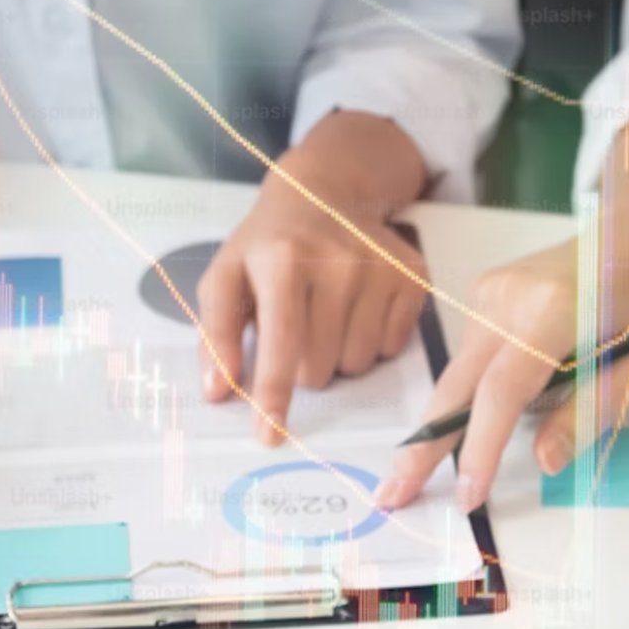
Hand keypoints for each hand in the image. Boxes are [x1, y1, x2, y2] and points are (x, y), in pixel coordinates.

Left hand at [196, 113, 428, 444]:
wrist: (325, 193)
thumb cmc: (268, 244)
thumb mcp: (227, 276)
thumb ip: (216, 334)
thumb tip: (216, 391)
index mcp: (281, 259)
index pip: (280, 343)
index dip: (273, 394)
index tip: (269, 435)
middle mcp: (336, 260)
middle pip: (319, 367)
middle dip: (302, 365)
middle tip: (296, 327)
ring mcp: (379, 266)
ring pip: (357, 363)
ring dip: (337, 356)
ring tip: (326, 316)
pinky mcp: (412, 274)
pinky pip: (390, 347)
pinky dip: (371, 340)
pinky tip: (357, 307)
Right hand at [376, 239, 628, 512]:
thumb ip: (590, 412)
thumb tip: (543, 461)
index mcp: (554, 311)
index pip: (502, 392)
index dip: (481, 449)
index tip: (468, 496)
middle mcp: (508, 297)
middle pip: (456, 385)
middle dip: (422, 446)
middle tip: (392, 495)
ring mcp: (490, 290)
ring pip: (463, 373)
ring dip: (455, 421)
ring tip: (438, 465)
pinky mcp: (484, 290)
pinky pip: (475, 354)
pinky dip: (480, 387)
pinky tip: (511, 391)